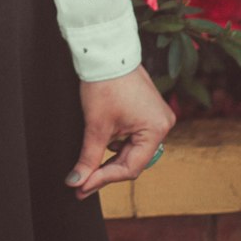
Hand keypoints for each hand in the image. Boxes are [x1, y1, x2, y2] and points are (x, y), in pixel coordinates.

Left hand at [65, 63, 175, 199]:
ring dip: (109, 156)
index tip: (82, 188)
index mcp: (156, 130)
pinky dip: (115, 141)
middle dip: (104, 170)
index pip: (131, 167)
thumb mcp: (96, 125)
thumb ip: (89, 157)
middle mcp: (162, 125)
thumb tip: (77, 182)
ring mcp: (156, 117)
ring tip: (87, 163)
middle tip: (81, 184)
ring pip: (130, 148)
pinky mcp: (147, 110)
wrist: (106, 51)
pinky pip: (132, 135)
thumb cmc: (104, 83)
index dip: (104, 178)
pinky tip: (99, 144)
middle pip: (132, 160)